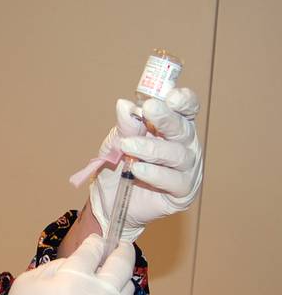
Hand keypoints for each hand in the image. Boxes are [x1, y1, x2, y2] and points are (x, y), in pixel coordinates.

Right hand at [0, 235, 134, 294]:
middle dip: (123, 251)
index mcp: (73, 281)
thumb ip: (56, 266)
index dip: (95, 242)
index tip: (96, 240)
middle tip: (122, 246)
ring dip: (120, 279)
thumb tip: (78, 261)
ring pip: (126, 290)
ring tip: (111, 276)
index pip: (93, 251)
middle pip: (121, 265)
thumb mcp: (28, 283)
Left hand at [90, 87, 202, 241]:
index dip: (183, 100)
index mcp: (171, 127)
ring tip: (128, 146)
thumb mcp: (117, 140)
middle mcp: (184, 145)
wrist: (107, 198)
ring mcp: (187, 169)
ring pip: (178, 155)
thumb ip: (125, 125)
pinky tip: (137, 169)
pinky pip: (175, 180)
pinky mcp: (183, 191)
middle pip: (184, 128)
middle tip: (149, 109)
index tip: (171, 96)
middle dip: (167, 117)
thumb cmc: (117, 164)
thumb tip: (125, 105)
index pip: (186, 109)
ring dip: (152, 148)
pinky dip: (155, 173)